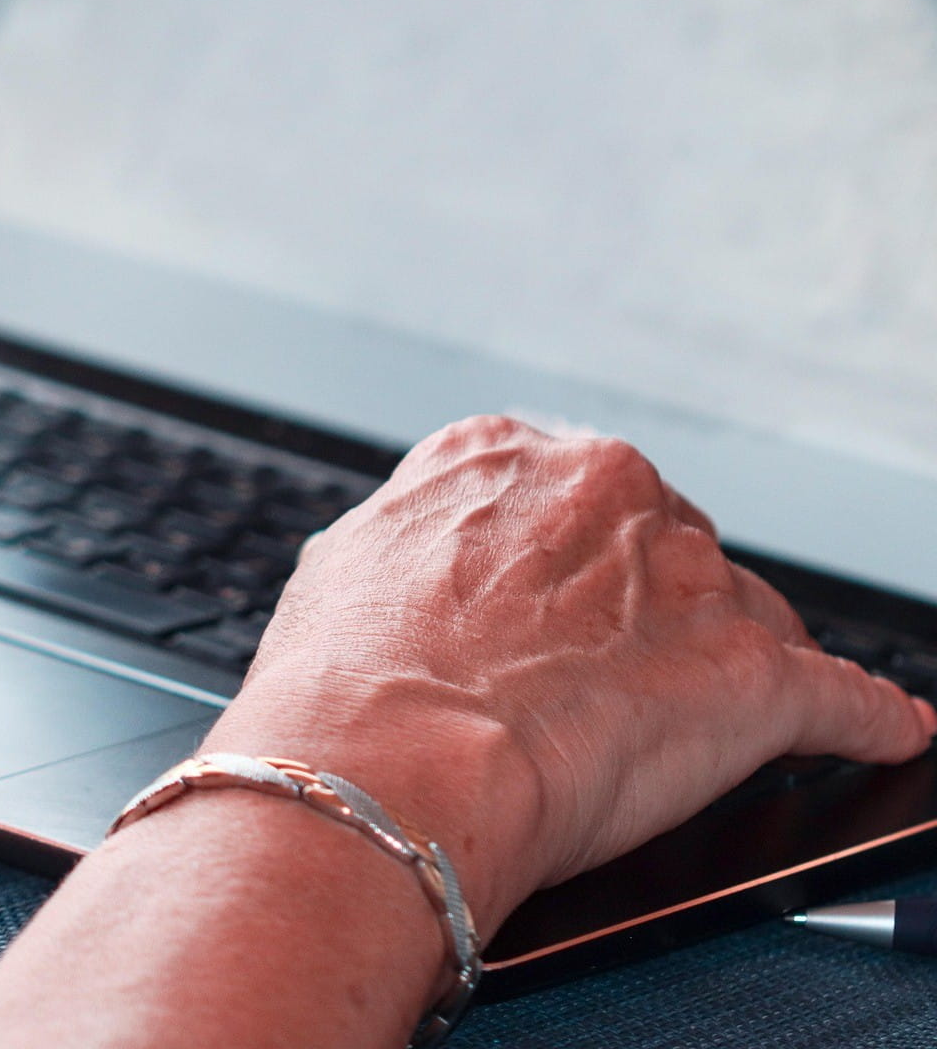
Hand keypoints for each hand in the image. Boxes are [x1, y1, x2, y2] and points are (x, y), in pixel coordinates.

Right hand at [205, 416, 935, 936]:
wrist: (382, 765)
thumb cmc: (346, 684)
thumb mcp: (348, 568)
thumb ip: (410, 541)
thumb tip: (424, 562)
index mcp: (506, 455)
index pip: (575, 499)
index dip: (573, 564)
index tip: (573, 604)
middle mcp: (604, 487)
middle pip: (663, 547)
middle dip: (646, 609)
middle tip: (599, 680)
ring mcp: (681, 570)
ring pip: (738, 611)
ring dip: (718, 666)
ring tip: (674, 731)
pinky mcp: (747, 667)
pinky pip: (835, 693)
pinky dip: (858, 718)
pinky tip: (875, 729)